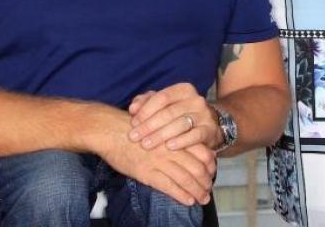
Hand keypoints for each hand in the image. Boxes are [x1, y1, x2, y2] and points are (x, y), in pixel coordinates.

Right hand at [101, 128, 216, 205]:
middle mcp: (171, 148)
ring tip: (202, 198)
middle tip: (209, 190)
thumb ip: (174, 132)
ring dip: (197, 191)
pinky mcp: (147, 173)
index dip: (210, 165)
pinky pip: (168, 186)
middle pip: (197, 167)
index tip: (212, 172)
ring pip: (185, 179)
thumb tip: (187, 140)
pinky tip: (188, 201)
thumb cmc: (134, 126)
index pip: (202, 151)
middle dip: (206, 181)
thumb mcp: (158, 123)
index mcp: (176, 135)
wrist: (111, 130)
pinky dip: (180, 195)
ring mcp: (160, 161)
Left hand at [128, 83, 218, 151]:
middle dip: (149, 125)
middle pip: (169, 112)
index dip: (146, 110)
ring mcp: (205, 115)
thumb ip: (147, 102)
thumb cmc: (178, 114)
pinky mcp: (210, 130)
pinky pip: (195, 135)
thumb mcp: (164, 105)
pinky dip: (182, 141)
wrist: (207, 125)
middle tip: (134, 137)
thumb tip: (133, 108)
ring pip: (180, 124)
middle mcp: (196, 100)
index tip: (133, 123)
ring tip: (146, 144)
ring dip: (161, 135)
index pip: (162, 97)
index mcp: (184, 90)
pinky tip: (169, 147)